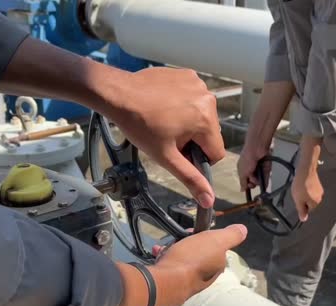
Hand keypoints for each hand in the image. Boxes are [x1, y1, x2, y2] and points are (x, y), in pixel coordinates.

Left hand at [105, 68, 225, 208]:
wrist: (119, 94)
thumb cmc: (139, 125)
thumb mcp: (166, 157)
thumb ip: (190, 178)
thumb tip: (209, 199)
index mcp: (206, 120)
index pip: (216, 153)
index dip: (197, 159)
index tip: (178, 153)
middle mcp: (208, 99)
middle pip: (209, 133)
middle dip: (192, 139)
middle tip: (167, 136)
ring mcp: (198, 84)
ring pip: (201, 115)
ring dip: (188, 122)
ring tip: (164, 120)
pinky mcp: (188, 75)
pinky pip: (193, 97)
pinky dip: (183, 104)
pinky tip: (164, 106)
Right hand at [148, 224, 247, 305]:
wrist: (166, 282)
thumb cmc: (192, 260)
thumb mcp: (217, 241)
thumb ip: (231, 235)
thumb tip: (243, 230)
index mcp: (216, 266)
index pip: (213, 247)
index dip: (203, 235)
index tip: (193, 230)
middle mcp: (203, 276)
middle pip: (195, 252)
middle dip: (185, 242)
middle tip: (177, 238)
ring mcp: (186, 281)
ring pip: (180, 258)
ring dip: (171, 248)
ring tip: (165, 246)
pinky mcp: (170, 283)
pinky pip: (167, 265)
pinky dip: (162, 256)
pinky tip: (158, 253)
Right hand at [237, 141, 272, 190]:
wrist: (257, 148)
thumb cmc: (247, 157)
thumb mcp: (242, 172)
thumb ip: (242, 182)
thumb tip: (242, 190)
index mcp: (242, 169)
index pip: (244, 180)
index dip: (246, 184)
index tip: (247, 187)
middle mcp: (250, 169)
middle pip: (252, 181)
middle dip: (252, 183)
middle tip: (252, 180)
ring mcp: (258, 169)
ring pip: (259, 180)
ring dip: (258, 181)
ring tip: (257, 176)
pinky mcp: (266, 168)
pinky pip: (266, 176)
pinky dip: (265, 181)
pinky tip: (265, 186)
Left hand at [292, 167, 323, 221]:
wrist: (305, 171)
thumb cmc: (301, 186)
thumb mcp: (298, 201)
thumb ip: (301, 211)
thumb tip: (303, 219)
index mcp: (316, 203)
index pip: (307, 209)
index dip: (301, 205)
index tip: (297, 199)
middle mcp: (320, 197)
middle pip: (309, 202)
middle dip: (303, 199)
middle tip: (298, 193)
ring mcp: (319, 190)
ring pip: (309, 195)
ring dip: (304, 193)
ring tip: (300, 188)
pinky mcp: (318, 183)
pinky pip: (310, 189)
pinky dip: (306, 187)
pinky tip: (302, 184)